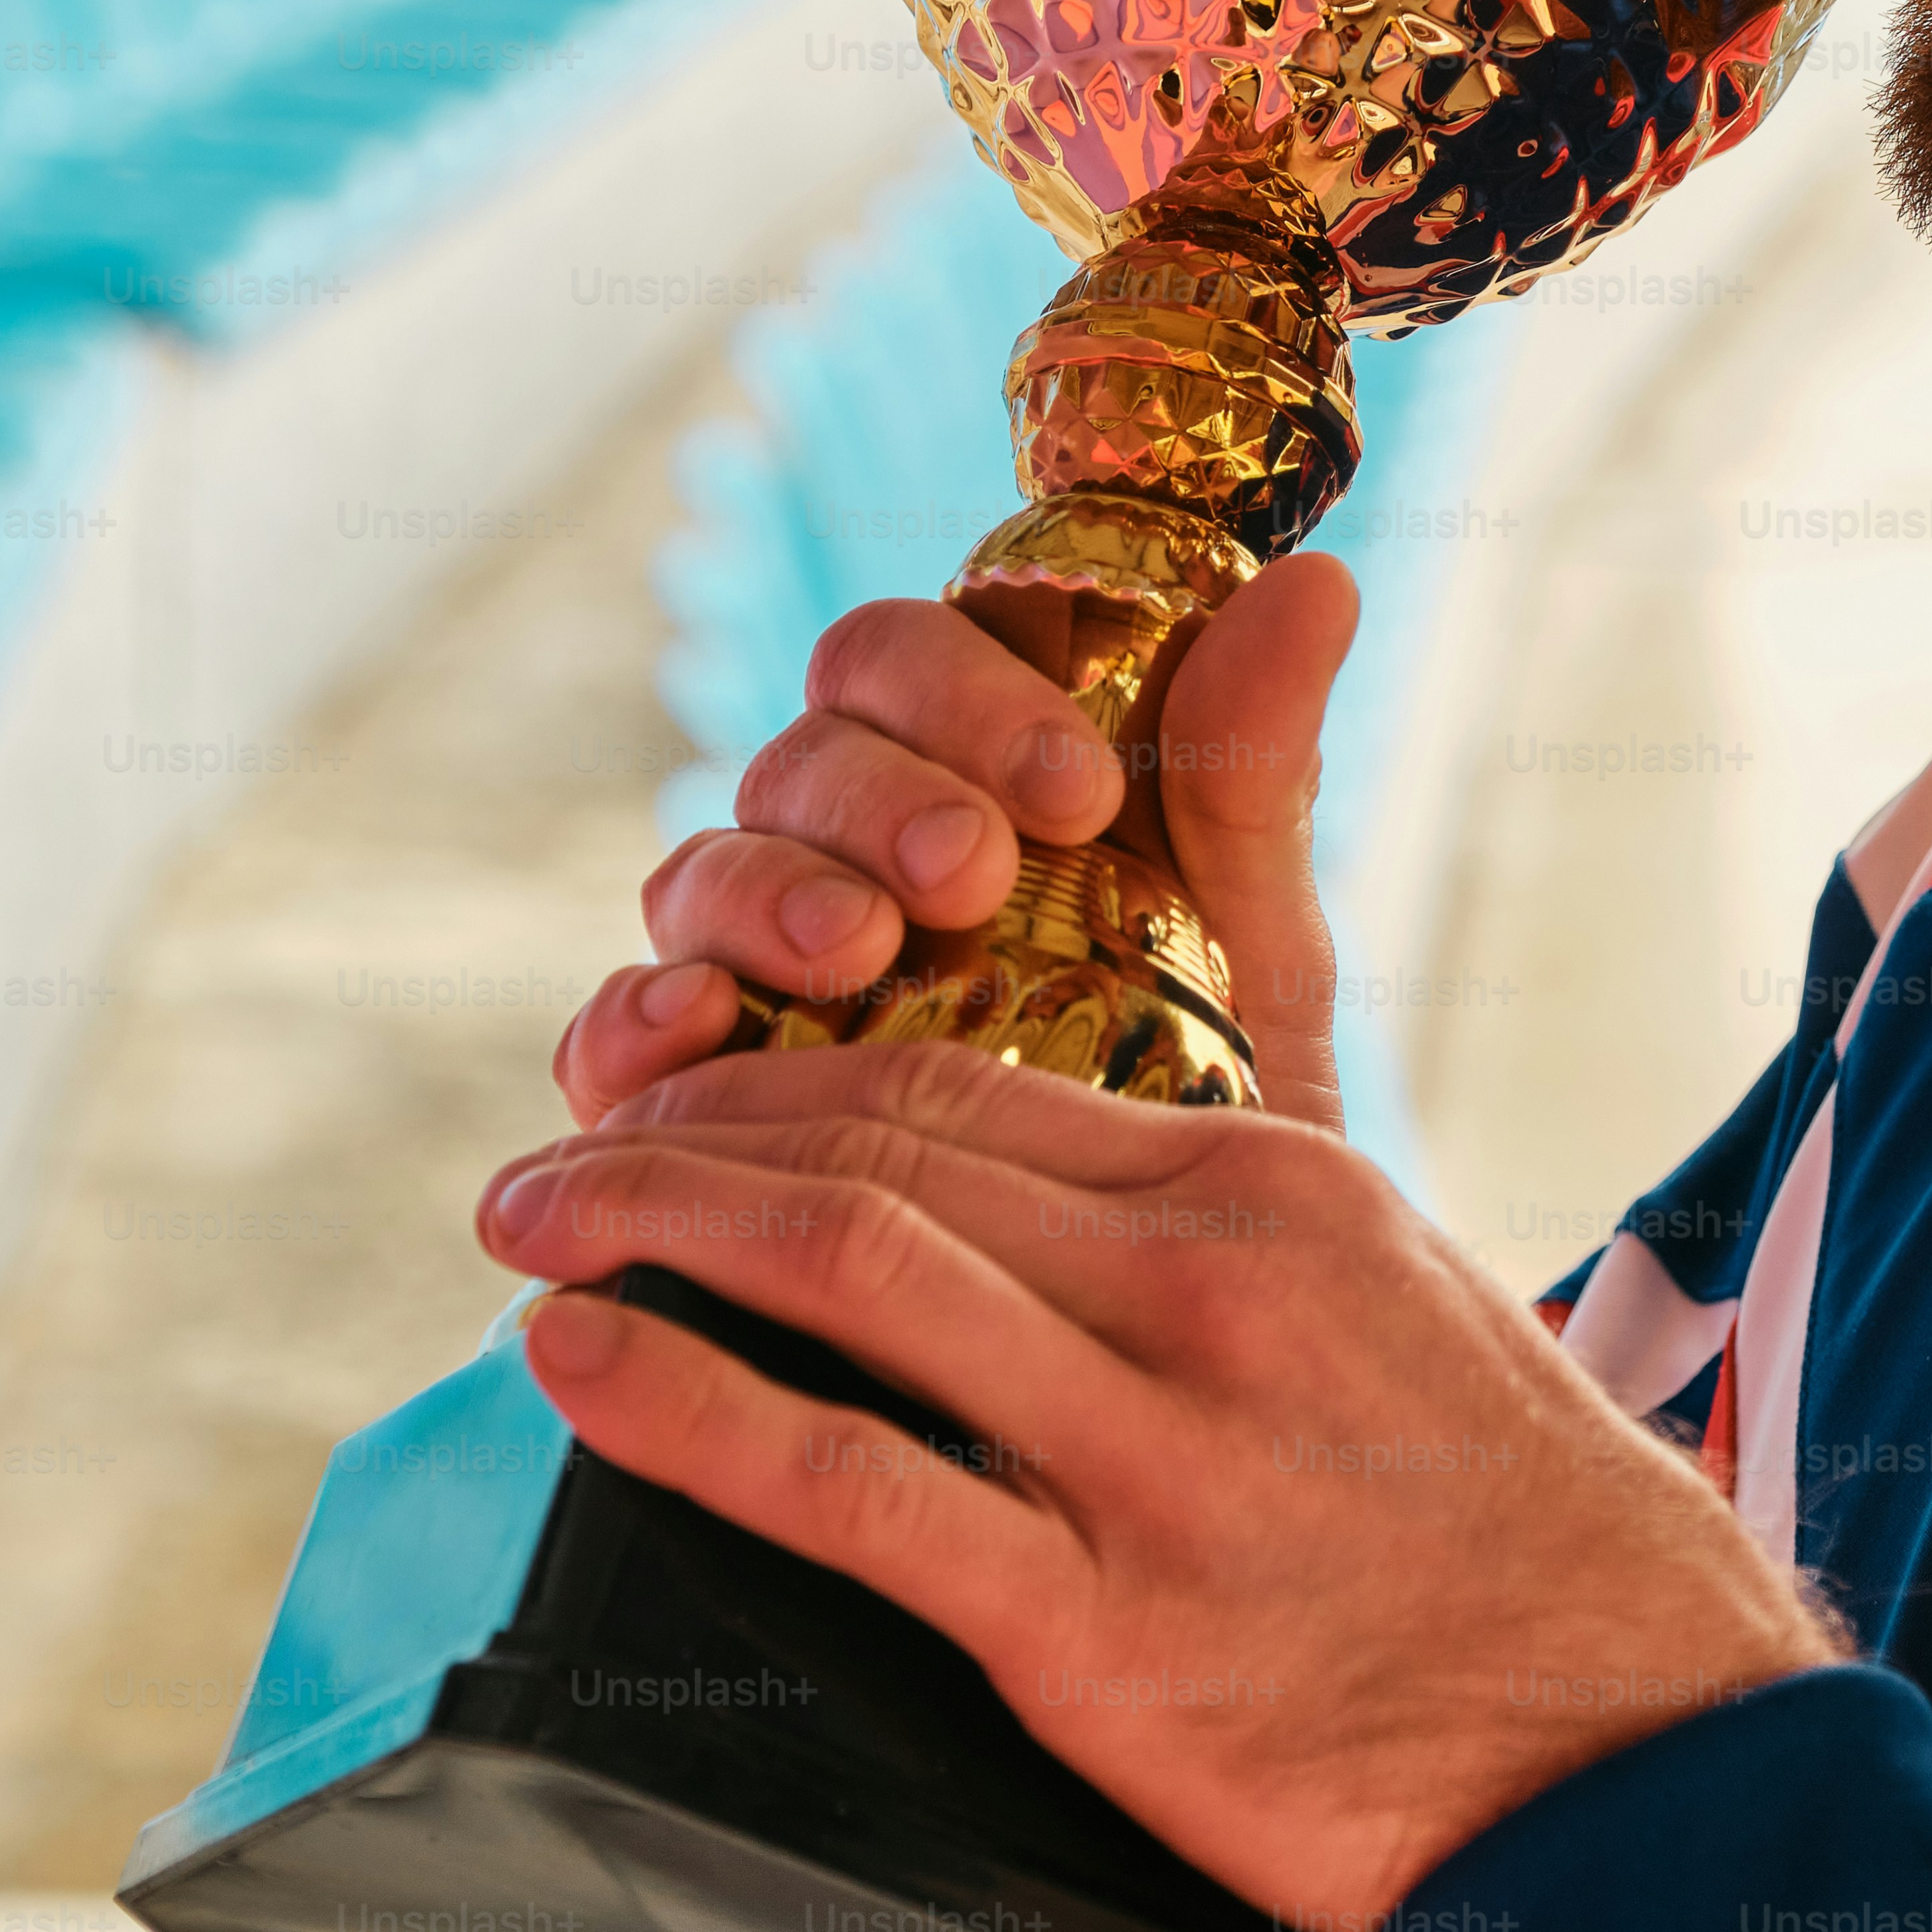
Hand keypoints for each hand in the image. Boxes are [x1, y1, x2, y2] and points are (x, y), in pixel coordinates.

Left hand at [476, 1040, 1841, 1931]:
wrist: (1657, 1755)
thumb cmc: (1527, 1539)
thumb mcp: (1396, 1303)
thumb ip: (1222, 1241)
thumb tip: (1039, 1212)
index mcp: (1272, 1194)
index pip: (970, 1087)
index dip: (787, 1078)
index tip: (677, 1095)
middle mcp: (1204, 1289)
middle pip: (882, 1148)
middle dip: (680, 1134)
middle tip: (554, 1154)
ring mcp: (1155, 1455)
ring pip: (846, 1266)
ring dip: (647, 1225)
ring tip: (529, 1227)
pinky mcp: (1106, 1631)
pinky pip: (852, 1485)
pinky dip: (688, 1407)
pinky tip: (580, 1363)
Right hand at [555, 556, 1365, 1128]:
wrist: (1183, 1347)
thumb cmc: (1210, 1121)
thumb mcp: (1252, 960)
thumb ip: (1251, 783)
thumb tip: (1322, 584)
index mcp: (951, 781)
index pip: (901, 662)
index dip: (966, 692)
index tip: (1077, 784)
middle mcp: (830, 858)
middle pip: (799, 758)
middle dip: (881, 798)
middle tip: (974, 870)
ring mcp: (742, 977)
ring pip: (702, 875)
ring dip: (771, 892)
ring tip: (857, 947)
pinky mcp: (677, 1109)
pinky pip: (610, 1036)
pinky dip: (632, 1017)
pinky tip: (691, 1024)